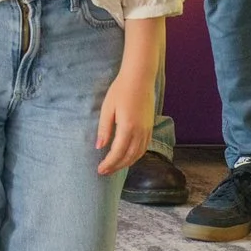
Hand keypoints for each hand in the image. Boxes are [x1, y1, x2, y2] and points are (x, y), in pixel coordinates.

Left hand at [96, 57, 156, 175]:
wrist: (139, 78)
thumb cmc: (120, 91)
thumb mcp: (107, 109)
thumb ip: (104, 129)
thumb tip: (99, 147)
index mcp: (127, 128)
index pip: (117, 153)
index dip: (109, 164)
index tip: (100, 170)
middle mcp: (140, 132)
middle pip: (128, 157)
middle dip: (116, 167)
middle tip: (104, 172)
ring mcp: (147, 130)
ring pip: (138, 154)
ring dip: (126, 164)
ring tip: (114, 167)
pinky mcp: (150, 127)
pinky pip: (144, 148)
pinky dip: (135, 156)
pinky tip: (127, 157)